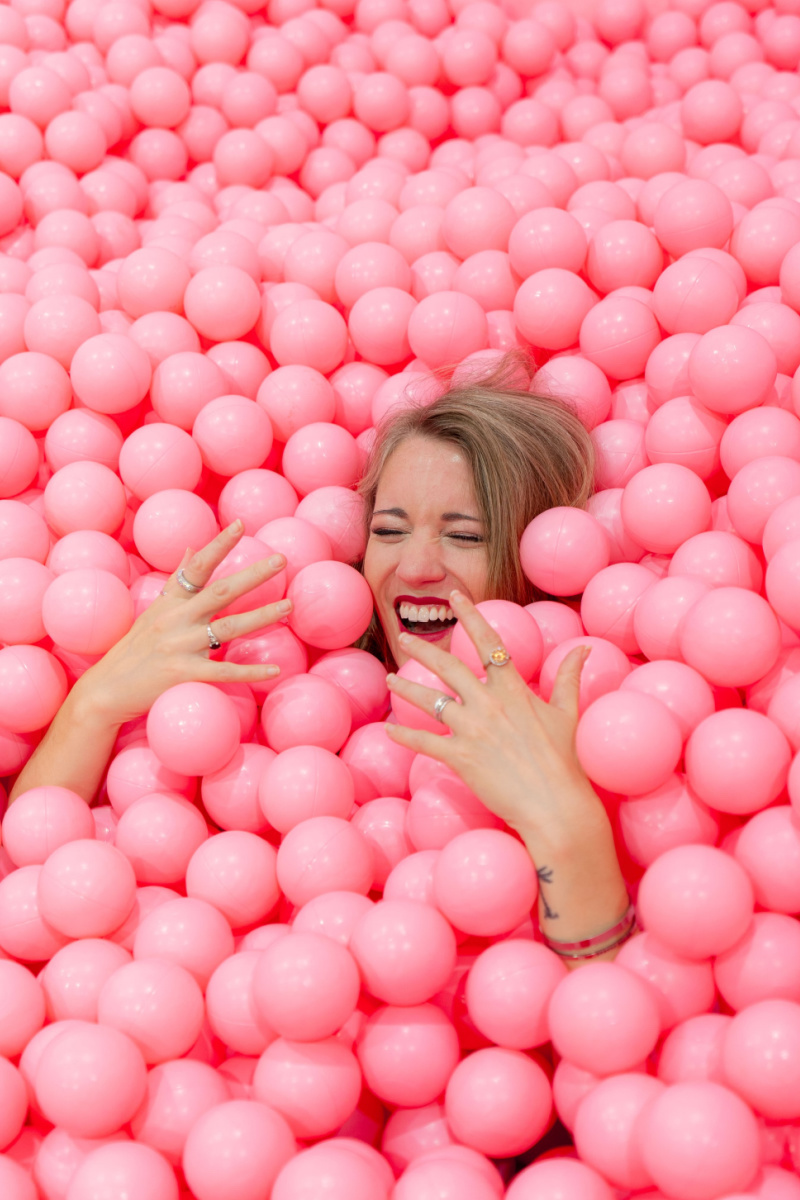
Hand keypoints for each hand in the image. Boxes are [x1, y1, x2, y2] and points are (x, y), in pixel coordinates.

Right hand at [73, 521, 291, 726]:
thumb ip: (176, 582)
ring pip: (229, 628)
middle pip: (221, 592)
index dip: (218, 545)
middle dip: (253, 575)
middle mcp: (177, 620)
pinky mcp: (184, 674)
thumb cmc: (133, 650)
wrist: (105, 691)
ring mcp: (181, 646)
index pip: (197, 567)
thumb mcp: (152, 611)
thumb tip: (193, 547)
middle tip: (280, 560)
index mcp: (171, 603)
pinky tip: (275, 669)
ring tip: (288, 606)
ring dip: (262, 616)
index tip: (240, 525)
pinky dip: (250, 671)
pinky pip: (224, 671)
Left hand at [384, 591, 605, 851]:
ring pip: (430, 701)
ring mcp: (472, 729)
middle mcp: (488, 703)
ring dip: (407, 688)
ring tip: (391, 679)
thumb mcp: (568, 713)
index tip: (456, 598)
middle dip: (423, 649)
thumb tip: (584, 648)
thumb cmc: (565, 761)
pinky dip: (405, 735)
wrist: (555, 805)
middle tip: (403, 637)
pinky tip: (389, 729)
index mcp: (513, 689)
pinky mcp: (460, 757)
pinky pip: (424, 741)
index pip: (488, 642)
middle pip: (448, 667)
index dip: (471, 616)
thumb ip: (569, 677)